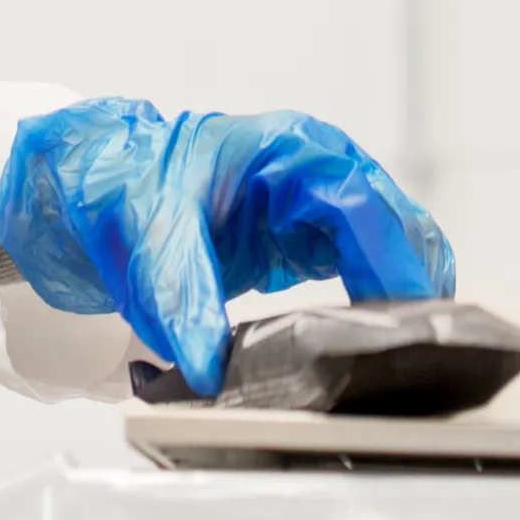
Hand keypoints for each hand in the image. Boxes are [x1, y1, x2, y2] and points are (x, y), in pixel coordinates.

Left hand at [0, 101, 454, 397]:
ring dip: (407, 294)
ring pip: (394, 245)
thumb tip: (206, 369)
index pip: (363, 204)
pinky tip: (379, 342)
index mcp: (292, 150)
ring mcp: (319, 204)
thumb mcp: (148, 238)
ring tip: (412, 356)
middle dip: (418, 282)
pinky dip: (381, 299)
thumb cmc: (123, 186)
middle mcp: (319, 171)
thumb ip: (183, 301)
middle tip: (425, 351)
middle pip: (396, 224)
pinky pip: (366, 266)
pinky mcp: (308, 240)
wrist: (94, 183)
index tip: (410, 316)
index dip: (393, 260)